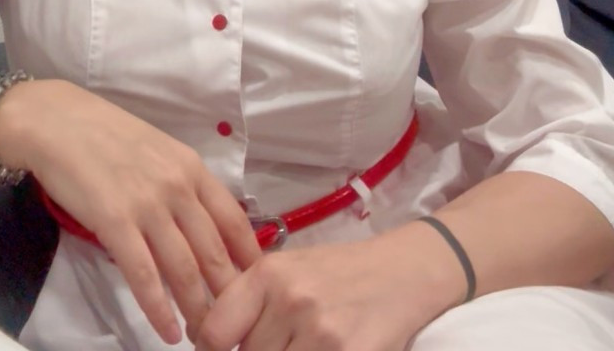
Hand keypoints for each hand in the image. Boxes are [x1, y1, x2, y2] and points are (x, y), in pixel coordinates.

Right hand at [0, 79, 260, 344]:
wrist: (57, 121)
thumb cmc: (106, 134)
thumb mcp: (159, 151)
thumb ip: (182, 185)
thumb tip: (201, 226)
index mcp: (192, 168)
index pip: (234, 221)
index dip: (248, 261)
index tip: (257, 289)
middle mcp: (178, 187)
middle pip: (214, 252)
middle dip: (229, 297)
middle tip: (234, 328)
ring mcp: (148, 204)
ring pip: (184, 270)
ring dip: (197, 311)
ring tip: (206, 338)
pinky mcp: (115, 221)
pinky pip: (144, 275)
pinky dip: (159, 309)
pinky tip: (168, 332)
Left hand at [190, 229, 460, 350]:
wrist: (402, 271)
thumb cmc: (339, 273)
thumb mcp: (290, 270)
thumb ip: (251, 303)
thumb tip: (210, 341)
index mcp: (268, 273)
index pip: (214, 332)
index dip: (212, 350)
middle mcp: (290, 298)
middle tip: (282, 341)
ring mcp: (320, 330)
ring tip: (302, 343)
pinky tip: (325, 350)